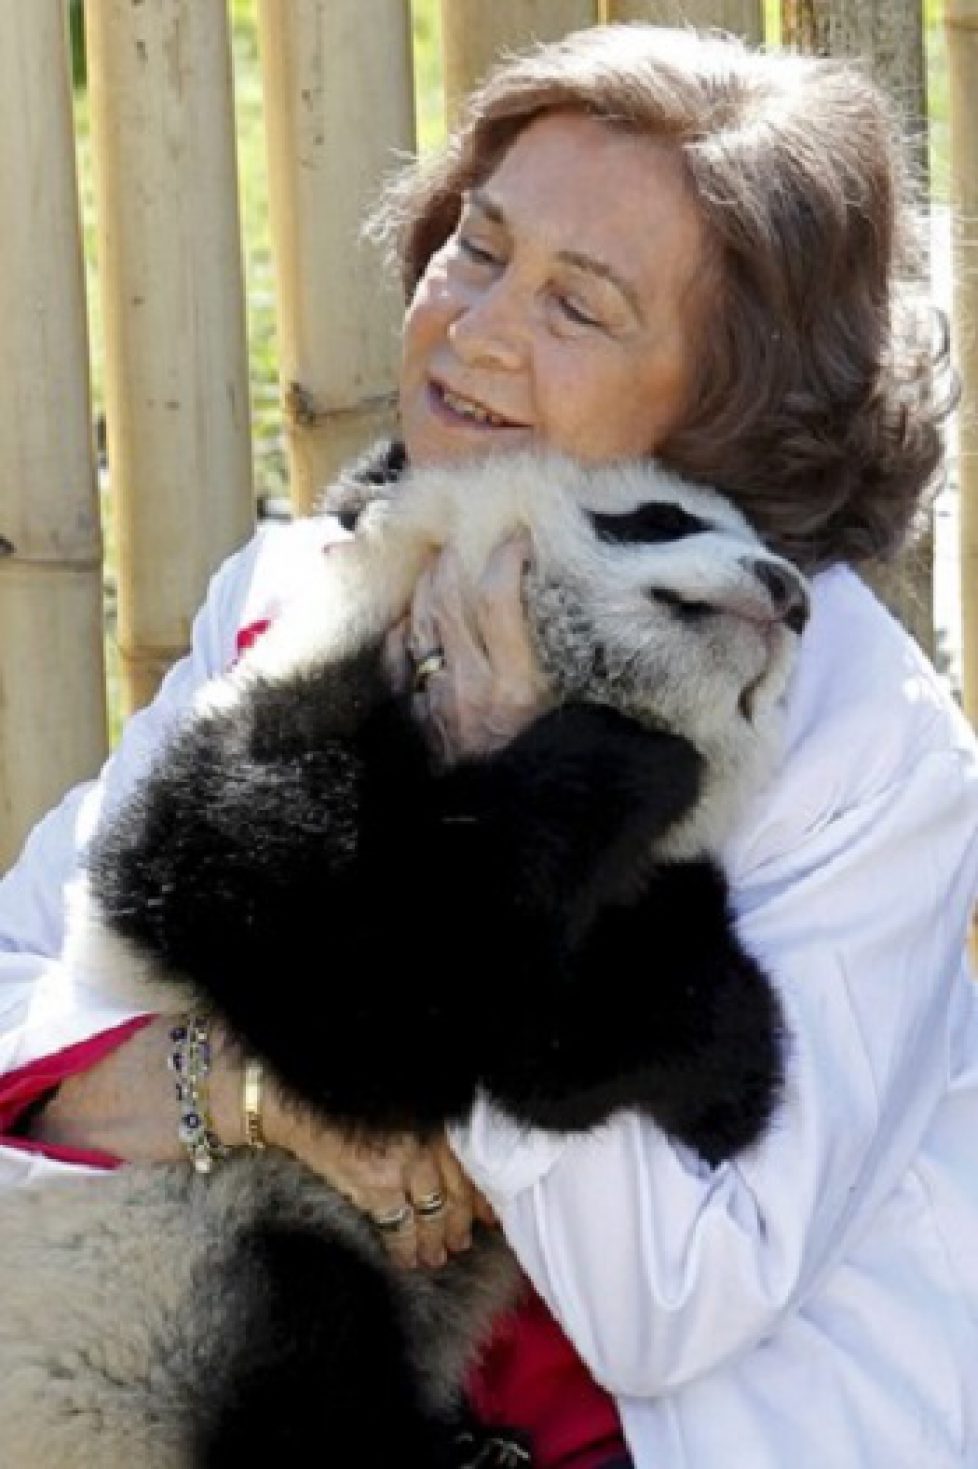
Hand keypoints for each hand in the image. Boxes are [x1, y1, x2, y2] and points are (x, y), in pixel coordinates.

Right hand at [34, 1018, 495, 1270]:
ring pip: (434, 1211)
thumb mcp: (380, 1097)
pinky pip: (400, 1227)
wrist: (273, 1091)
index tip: (487, 1210)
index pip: (468, 1157)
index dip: (480, 1189)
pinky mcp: (372, 1184)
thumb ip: (412, 1119)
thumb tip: (443, 1154)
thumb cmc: (323, 1088)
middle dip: (462, 1218)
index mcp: (423, 1109)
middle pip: (458, 1187)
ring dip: (439, 1238)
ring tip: (440, 1252)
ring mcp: (401, 1158)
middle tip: (464, 1238)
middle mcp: (423, 1131)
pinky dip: (407, 1247)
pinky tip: (408, 1258)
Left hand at [385, 535, 551, 763]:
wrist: (503, 821)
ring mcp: (435, 700)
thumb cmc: (547, 760)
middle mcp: (470, 686)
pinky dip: (403, 627)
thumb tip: (560, 596)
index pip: (498, 599)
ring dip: (428, 582)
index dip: (504, 557)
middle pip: (449, 599)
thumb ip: (559, 658)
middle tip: (469, 535)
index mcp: (517, 685)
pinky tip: (414, 611)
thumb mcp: (567, 707)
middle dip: (456, 557)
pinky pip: (396, 657)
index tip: (517, 537)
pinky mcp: (413, 715)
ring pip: (420, 620)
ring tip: (442, 560)